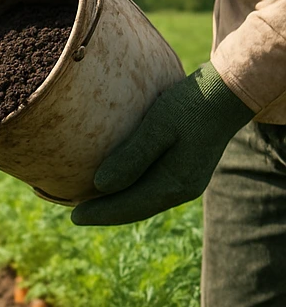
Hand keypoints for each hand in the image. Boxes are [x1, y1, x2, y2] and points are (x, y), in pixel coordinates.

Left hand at [71, 64, 254, 225]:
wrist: (232, 90)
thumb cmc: (192, 103)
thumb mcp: (158, 126)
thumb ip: (132, 156)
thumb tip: (100, 185)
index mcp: (174, 183)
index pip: (129, 207)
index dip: (100, 214)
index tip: (74, 217)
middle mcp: (182, 189)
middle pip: (136, 209)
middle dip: (106, 214)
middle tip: (75, 215)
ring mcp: (187, 181)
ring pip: (144, 201)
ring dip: (118, 205)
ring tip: (91, 205)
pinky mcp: (187, 170)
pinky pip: (153, 189)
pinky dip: (132, 193)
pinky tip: (117, 187)